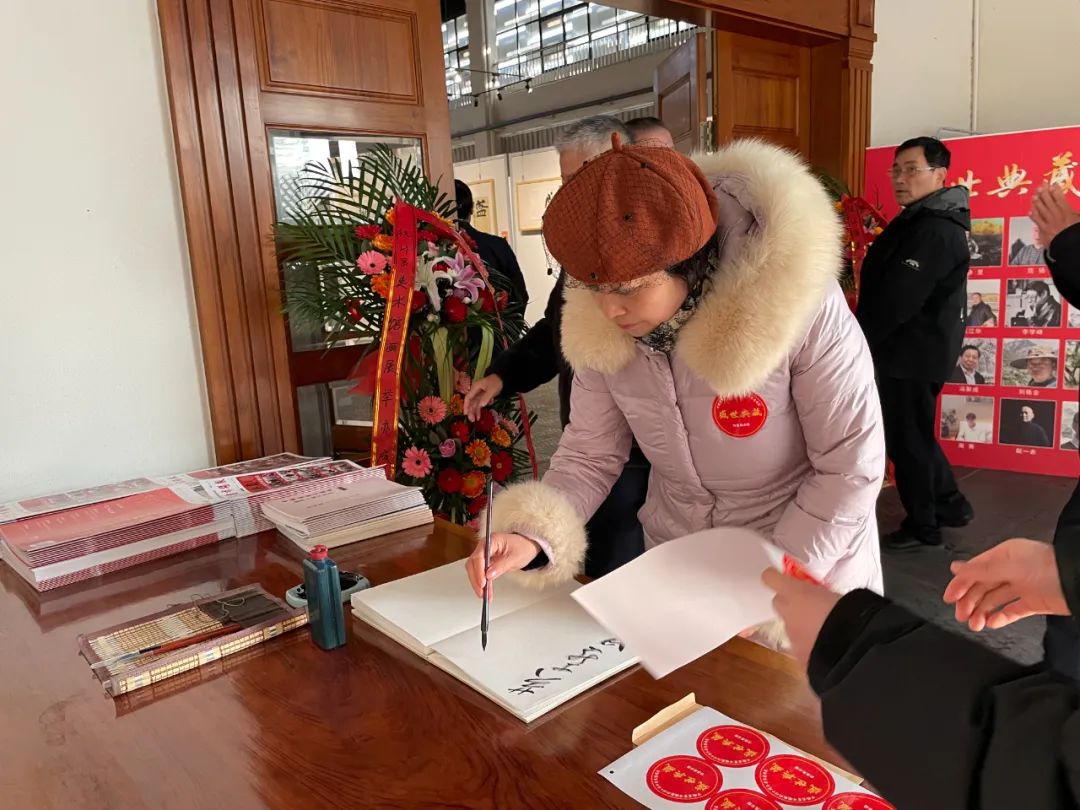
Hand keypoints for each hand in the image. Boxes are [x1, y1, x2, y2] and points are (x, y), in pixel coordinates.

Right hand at [464, 374, 502, 421]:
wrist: (502, 378)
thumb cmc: (496, 382)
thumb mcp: (492, 390)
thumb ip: (486, 397)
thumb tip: (481, 405)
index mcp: (475, 388)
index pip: (468, 397)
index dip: (466, 406)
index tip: (465, 413)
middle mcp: (476, 391)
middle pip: (471, 402)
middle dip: (470, 411)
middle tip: (471, 420)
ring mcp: (480, 394)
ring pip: (475, 404)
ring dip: (475, 411)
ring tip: (476, 420)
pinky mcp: (483, 396)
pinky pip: (480, 404)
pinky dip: (480, 409)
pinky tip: (480, 416)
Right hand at [465, 532, 540, 597]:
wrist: (527, 545)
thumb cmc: (522, 547)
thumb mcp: (515, 558)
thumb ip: (501, 566)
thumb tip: (488, 575)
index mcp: (491, 540)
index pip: (479, 556)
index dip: (479, 571)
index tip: (483, 583)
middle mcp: (484, 546)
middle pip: (473, 563)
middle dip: (476, 579)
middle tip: (482, 592)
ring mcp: (484, 554)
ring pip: (473, 569)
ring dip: (477, 582)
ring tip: (484, 595)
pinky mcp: (485, 561)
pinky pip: (479, 572)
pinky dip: (481, 582)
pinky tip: (485, 591)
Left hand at [761, 568, 841, 669]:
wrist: (852, 647)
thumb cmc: (849, 613)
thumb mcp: (836, 593)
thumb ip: (822, 593)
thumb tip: (826, 595)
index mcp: (795, 592)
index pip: (771, 577)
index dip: (775, 577)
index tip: (784, 578)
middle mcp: (788, 613)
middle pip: (778, 602)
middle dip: (790, 602)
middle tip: (809, 605)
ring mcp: (791, 635)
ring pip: (789, 625)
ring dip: (801, 625)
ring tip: (823, 629)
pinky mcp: (798, 655)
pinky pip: (800, 646)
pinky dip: (809, 645)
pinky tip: (826, 647)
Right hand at [944, 538, 1067, 630]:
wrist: (1079, 583)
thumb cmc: (1048, 569)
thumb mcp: (1009, 565)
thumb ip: (981, 569)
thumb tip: (955, 567)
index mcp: (1004, 555)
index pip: (975, 570)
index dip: (960, 584)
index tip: (949, 598)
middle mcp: (1011, 570)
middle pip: (982, 586)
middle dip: (970, 601)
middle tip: (961, 616)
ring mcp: (1022, 586)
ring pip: (994, 600)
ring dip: (982, 612)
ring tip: (975, 625)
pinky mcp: (1033, 603)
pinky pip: (1012, 611)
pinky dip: (1000, 617)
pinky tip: (992, 623)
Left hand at [1032, 184, 1079, 244]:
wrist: (1069, 245)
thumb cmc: (1075, 234)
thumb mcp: (1079, 220)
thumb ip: (1077, 215)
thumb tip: (1076, 213)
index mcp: (1067, 211)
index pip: (1059, 197)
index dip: (1055, 190)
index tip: (1052, 185)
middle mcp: (1056, 215)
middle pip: (1048, 200)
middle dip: (1044, 192)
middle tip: (1041, 186)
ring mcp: (1049, 222)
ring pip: (1041, 208)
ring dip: (1037, 201)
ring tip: (1034, 196)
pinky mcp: (1043, 229)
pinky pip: (1036, 220)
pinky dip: (1033, 215)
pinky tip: (1030, 211)